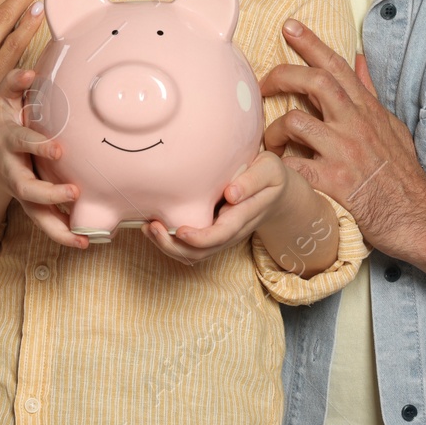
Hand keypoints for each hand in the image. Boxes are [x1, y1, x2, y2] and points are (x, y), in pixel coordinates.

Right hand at [0, 67, 87, 249]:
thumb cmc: (4, 120)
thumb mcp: (3, 99)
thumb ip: (14, 84)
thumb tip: (29, 71)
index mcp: (7, 140)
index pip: (21, 142)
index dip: (38, 145)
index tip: (59, 148)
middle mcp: (11, 169)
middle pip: (25, 187)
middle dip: (47, 194)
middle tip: (73, 193)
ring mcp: (19, 189)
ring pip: (33, 213)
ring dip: (55, 227)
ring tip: (80, 239)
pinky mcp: (29, 204)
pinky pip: (44, 222)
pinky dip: (61, 234)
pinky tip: (83, 242)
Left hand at [142, 151, 294, 265]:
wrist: (276, 192)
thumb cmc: (269, 176)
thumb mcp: (269, 169)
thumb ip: (253, 180)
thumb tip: (231, 194)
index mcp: (246, 214)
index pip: (222, 234)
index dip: (200, 238)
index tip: (180, 231)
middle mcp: (232, 231)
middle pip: (203, 252)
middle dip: (175, 247)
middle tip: (152, 227)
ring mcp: (222, 236)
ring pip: (194, 255)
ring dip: (169, 247)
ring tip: (148, 227)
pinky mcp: (213, 235)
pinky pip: (191, 248)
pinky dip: (171, 242)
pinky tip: (155, 226)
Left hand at [261, 18, 425, 260]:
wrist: (415, 216)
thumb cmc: (401, 172)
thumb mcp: (391, 125)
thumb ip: (369, 92)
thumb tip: (358, 58)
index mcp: (366, 109)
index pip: (337, 66)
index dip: (311, 42)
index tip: (289, 26)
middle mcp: (355, 124)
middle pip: (314, 82)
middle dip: (282, 75)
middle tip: (262, 84)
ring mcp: (344, 152)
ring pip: (296, 122)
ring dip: (273, 130)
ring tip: (269, 142)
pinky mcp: (333, 181)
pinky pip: (293, 166)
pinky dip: (277, 167)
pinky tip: (273, 171)